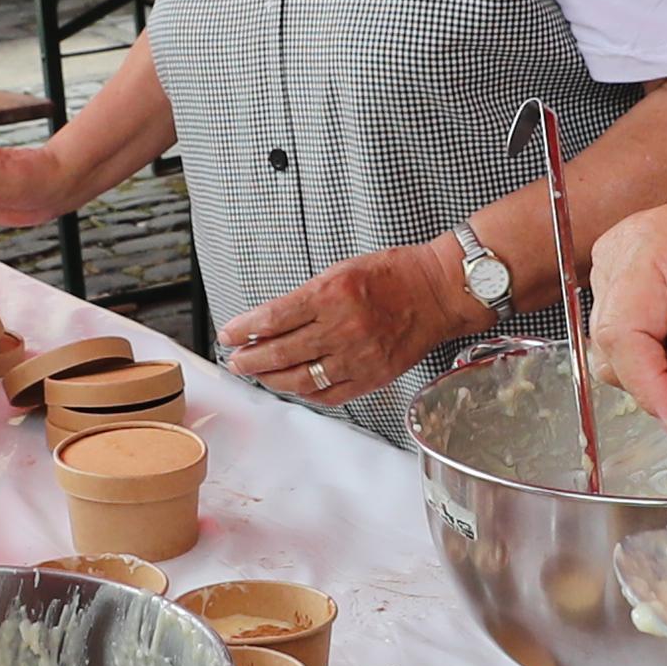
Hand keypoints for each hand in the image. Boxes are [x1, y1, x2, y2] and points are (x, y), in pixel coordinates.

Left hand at [222, 243, 460, 409]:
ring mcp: (357, 357)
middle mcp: (342, 328)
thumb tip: (271, 321)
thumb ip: (307, 298)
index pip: (273, 318)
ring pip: (302, 379)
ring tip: (258, 376)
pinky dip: (306, 393)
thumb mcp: (341, 270)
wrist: (438, 292)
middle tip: (236, 361)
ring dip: (272, 379)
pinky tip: (294, 386)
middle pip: (281, 352)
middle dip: (250, 359)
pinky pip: (330, 394)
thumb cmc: (393, 275)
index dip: (244, 330)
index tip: (228, 334)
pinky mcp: (372, 376)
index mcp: (331, 294)